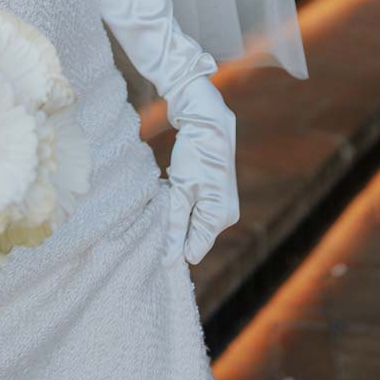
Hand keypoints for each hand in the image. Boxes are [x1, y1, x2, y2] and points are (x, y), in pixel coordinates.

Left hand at [160, 75, 239, 267]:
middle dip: (173, 226)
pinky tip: (174, 185)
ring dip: (175, 211)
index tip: (154, 231)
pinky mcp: (214, 192)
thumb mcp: (180, 191)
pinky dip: (180, 201)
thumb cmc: (195, 154)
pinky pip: (194, 207)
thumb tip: (168, 260)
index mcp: (219, 218)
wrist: (207, 119)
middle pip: (192, 234)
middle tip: (160, 207)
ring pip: (191, 219)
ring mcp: (221, 203)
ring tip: (167, 192)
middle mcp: (225, 215)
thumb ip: (173, 226)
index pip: (193, 250)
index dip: (172, 245)